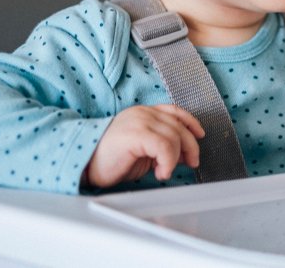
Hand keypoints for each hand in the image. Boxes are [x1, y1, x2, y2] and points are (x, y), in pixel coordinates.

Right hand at [83, 104, 204, 188]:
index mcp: (143, 113)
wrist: (84, 164)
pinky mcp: (136, 134)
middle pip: (178, 125)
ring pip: (174, 136)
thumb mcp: (142, 151)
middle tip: (191, 163)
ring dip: (176, 157)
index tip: (200, 134)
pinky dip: (168, 161)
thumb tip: (183, 154)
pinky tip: (160, 172)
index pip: (174, 111)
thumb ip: (161, 146)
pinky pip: (165, 146)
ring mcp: (139, 121)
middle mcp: (143, 113)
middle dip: (190, 146)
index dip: (190, 122)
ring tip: (164, 171)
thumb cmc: (110, 160)